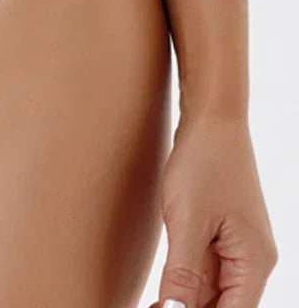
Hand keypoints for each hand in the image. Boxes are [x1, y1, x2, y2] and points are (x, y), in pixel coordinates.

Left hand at [150, 113, 276, 307]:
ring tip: (152, 300)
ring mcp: (236, 250)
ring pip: (211, 295)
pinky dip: (183, 285)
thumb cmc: (205, 161)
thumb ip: (183, 274)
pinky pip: (204, 275)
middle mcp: (251, 262)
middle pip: (222, 307)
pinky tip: (161, 291)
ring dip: (183, 301)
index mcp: (253, 263)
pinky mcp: (219, 238)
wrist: (211, 117)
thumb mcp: (188, 220)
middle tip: (151, 305)